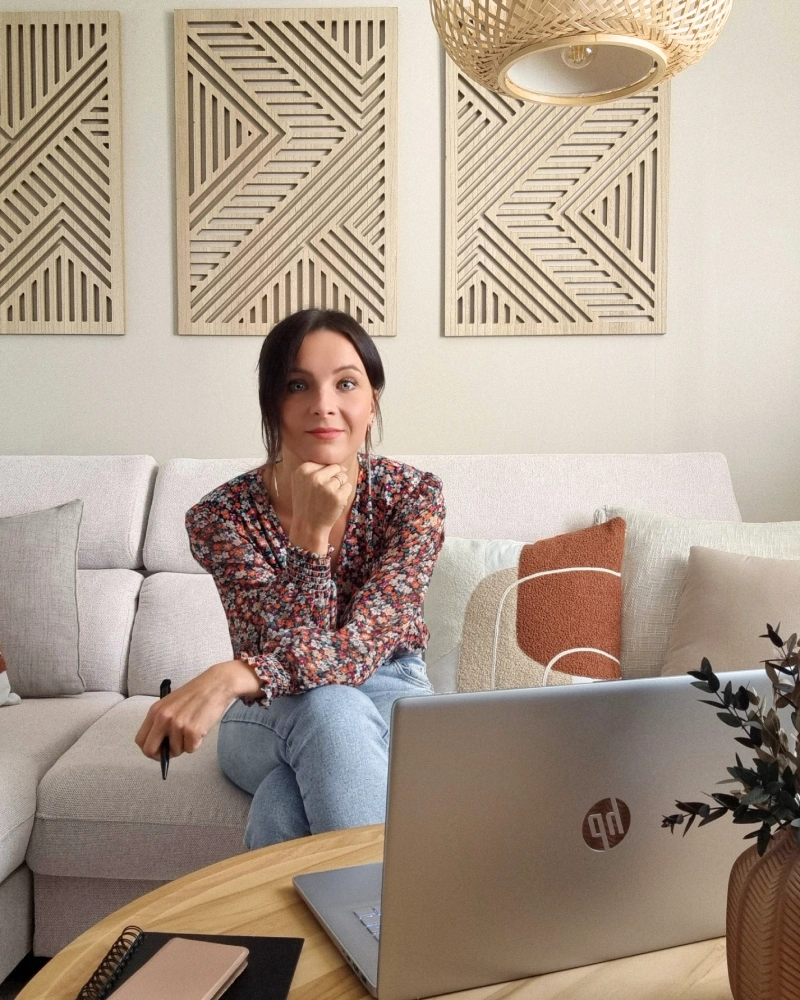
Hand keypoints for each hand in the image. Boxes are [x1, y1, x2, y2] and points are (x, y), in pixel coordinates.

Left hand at [134, 660, 257, 760]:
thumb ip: (161, 722)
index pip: (140, 740)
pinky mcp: (193, 730)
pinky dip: (196, 743)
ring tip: (193, 729)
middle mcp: (163, 718)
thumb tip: (160, 745)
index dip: (149, 749)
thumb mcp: (171, 704)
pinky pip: (191, 749)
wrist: (216, 684)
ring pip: (175, 751)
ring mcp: (178, 725)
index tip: (159, 750)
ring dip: (185, 745)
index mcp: (155, 711)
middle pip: (150, 750)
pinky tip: (201, 729)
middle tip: (174, 750)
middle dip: (162, 755)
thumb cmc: (196, 694)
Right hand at [289, 462, 354, 535]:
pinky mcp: (338, 496)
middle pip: (335, 468)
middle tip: (324, 493)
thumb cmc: (306, 503)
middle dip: (334, 479)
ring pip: (343, 477)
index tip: (317, 487)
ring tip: (328, 498)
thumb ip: (316, 470)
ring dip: (340, 486)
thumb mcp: (301, 482)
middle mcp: (314, 476)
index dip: (325, 475)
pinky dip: (344, 494)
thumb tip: (343, 467)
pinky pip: (348, 487)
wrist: (307, 526)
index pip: (324, 464)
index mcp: (303, 470)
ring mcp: (327, 486)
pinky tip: (334, 503)